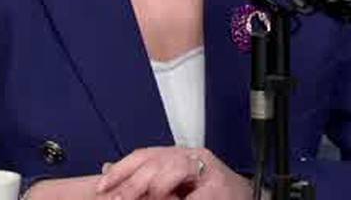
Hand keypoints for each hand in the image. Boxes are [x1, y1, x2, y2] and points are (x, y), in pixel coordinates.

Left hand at [95, 146, 250, 199]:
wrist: (247, 199)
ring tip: (150, 199)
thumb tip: (109, 175)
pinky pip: (191, 196)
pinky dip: (174, 199)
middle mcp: (194, 157)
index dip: (121, 169)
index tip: (103, 186)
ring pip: (171, 170)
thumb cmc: (213, 195)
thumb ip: (148, 182)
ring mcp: (208, 172)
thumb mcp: (175, 187)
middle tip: (116, 199)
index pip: (144, 154)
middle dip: (131, 184)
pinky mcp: (218, 188)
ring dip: (155, 188)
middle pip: (154, 162)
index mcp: (180, 155)